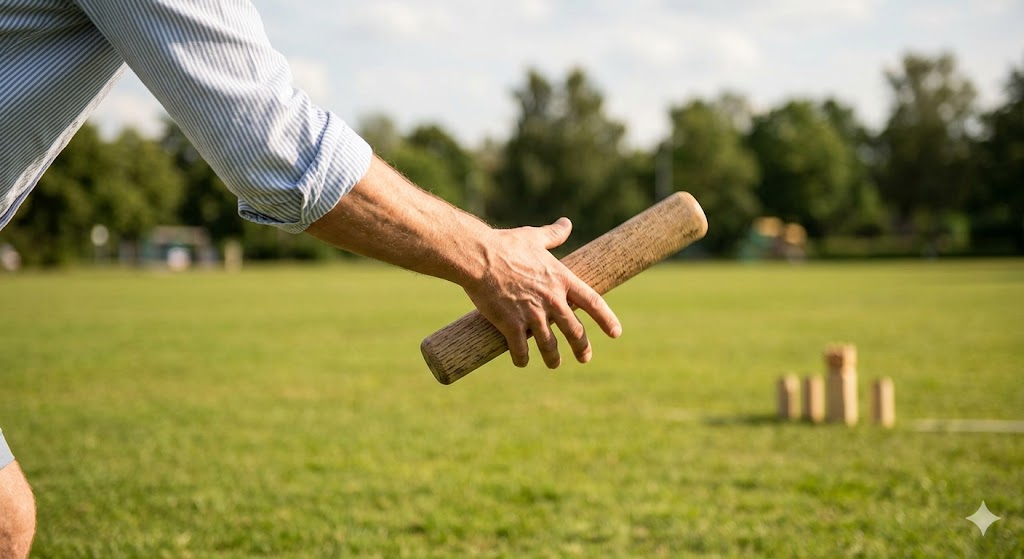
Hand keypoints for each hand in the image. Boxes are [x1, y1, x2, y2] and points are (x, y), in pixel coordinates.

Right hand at [462, 217, 621, 368]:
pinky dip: (522, 358)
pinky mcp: (510, 324)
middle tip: (585, 358)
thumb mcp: (534, 238)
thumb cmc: (505, 244)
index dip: (607, 319)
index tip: (616, 333)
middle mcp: (551, 299)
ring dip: (553, 358)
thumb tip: (566, 223)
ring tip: (554, 363)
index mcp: (561, 279)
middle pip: (574, 331)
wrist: (478, 256)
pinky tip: (522, 361)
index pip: (593, 303)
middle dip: (582, 347)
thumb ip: (553, 234)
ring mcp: (531, 314)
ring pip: (549, 345)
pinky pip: (520, 349)